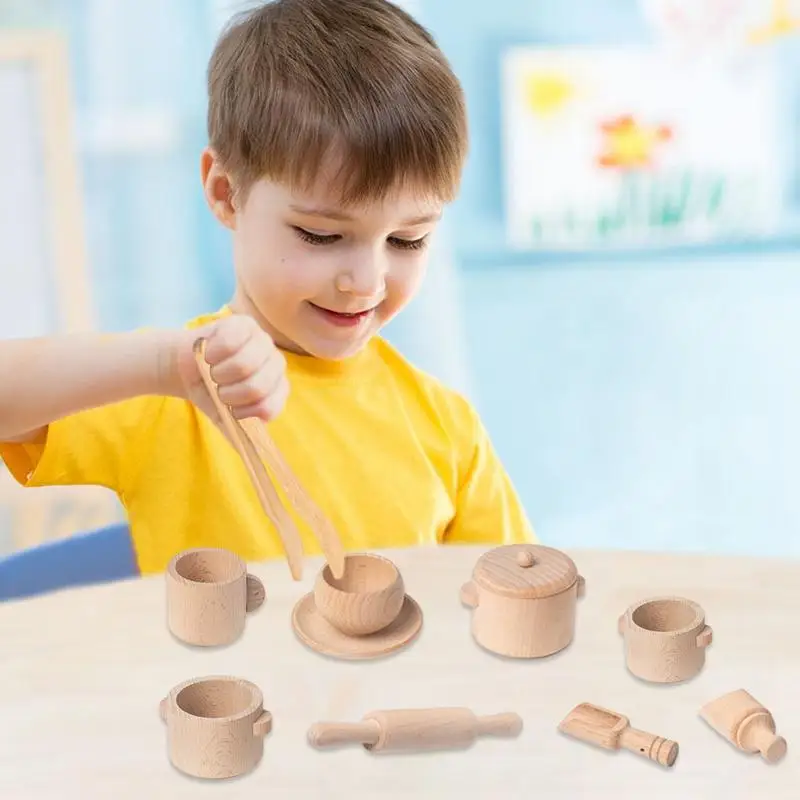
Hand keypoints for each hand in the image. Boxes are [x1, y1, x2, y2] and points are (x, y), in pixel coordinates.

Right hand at [171, 314, 288, 425]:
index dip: (243, 412)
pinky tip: (210, 354)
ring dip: (218, 373)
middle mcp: (276, 364)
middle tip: (218, 389)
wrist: (186, 367)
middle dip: (228, 394)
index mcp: (278, 389)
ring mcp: (263, 341)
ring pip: (244, 365)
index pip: (269, 408)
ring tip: (213, 371)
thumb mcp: (224, 417)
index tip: (230, 409)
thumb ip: (240, 434)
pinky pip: (231, 342)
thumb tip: (251, 453)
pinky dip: (213, 353)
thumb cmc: (210, 392)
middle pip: (257, 387)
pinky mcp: (244, 323)